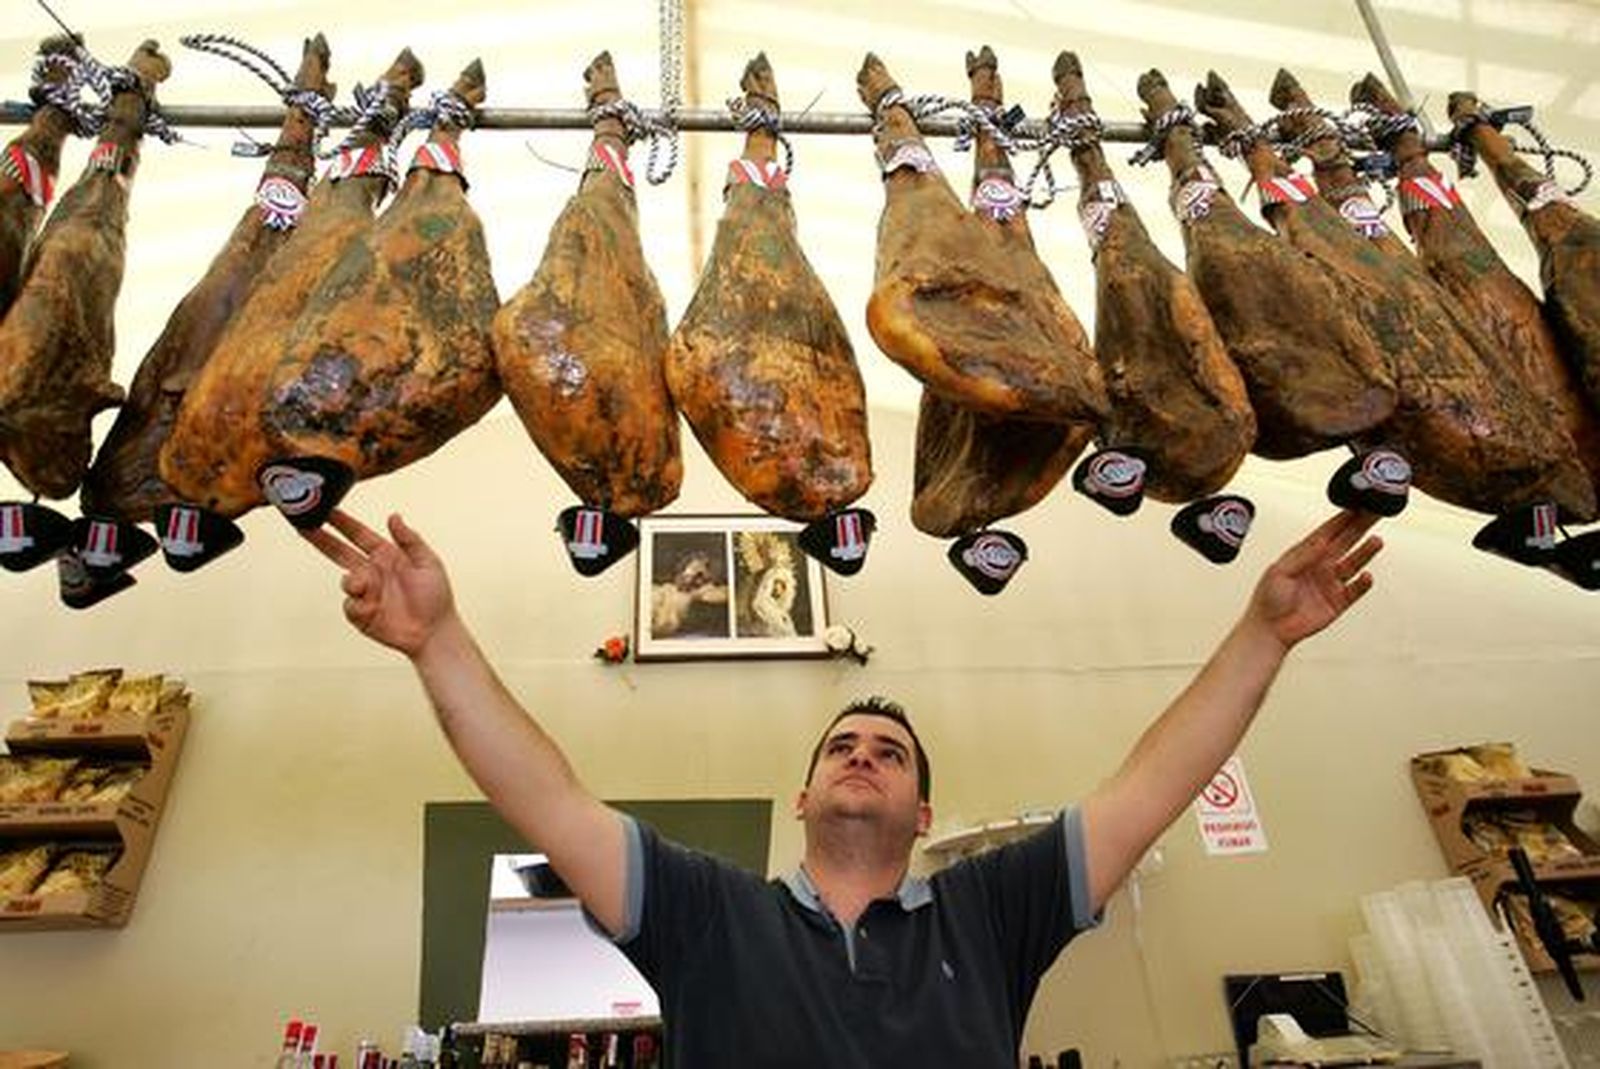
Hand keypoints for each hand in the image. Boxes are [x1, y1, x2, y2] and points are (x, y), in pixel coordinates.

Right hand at [301, 510, 455, 657]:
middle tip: (301, 525)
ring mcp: (365, 592)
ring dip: (354, 583)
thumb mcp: (428, 562)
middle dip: (321, 539)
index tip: (326, 508)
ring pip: (346, 581)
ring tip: (368, 589)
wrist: (433, 632)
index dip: (342, 522)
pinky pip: (349, 605)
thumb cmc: (436, 597)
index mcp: (387, 555)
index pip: (359, 534)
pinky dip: (359, 606)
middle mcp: (372, 571)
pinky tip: (374, 610)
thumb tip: (393, 516)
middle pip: (339, 551)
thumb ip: (409, 539)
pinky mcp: (360, 613)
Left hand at [1247, 509, 1383, 649]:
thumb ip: (1302, 556)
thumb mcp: (1279, 572)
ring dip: (1366, 552)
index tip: (1357, 503)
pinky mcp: (1338, 602)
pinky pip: (1355, 590)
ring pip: (1354, 563)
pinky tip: (1367, 575)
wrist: (1270, 630)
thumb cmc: (1268, 598)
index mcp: (1305, 554)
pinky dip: (1363, 583)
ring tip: (1376, 540)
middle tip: (1376, 511)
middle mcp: (1321, 565)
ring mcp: (1331, 583)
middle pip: (1346, 541)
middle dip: (1361, 526)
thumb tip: (1322, 541)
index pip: (1328, 532)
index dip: (1342, 518)